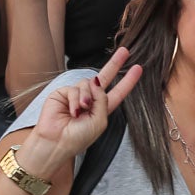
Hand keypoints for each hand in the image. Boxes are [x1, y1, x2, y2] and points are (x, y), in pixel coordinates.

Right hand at [25, 47, 141, 173]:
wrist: (57, 143)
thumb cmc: (78, 137)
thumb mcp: (100, 121)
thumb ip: (103, 100)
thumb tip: (97, 80)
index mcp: (102, 109)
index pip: (118, 92)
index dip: (128, 81)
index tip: (138, 68)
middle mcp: (90, 100)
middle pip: (105, 77)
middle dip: (115, 63)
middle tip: (125, 51)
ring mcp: (76, 95)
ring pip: (88, 83)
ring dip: (87, 97)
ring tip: (81, 111)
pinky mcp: (63, 93)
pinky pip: (74, 88)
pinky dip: (75, 100)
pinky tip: (72, 111)